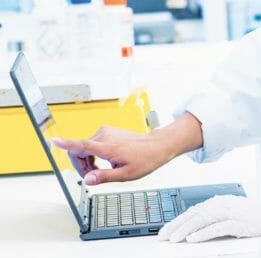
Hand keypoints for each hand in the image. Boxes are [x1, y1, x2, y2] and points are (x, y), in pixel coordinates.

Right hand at [51, 126, 170, 184]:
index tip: (53, 141)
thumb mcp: (126, 174)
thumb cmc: (144, 159)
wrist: (156, 146)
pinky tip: (104, 161)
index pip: (82, 145)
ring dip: (87, 161)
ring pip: (84, 148)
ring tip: (102, 170)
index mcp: (108, 147)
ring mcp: (106, 132)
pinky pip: (91, 144)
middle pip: (78, 151)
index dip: (66, 144)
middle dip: (81, 166)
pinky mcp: (107, 132)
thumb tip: (88, 180)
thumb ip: (105, 177)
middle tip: (94, 177)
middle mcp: (104, 136)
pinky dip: (93, 155)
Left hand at [158, 195, 260, 250]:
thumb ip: (213, 220)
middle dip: (177, 226)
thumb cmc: (254, 220)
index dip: (178, 221)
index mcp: (221, 201)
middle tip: (164, 236)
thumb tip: (190, 232)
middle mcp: (225, 203)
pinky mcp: (241, 223)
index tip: (164, 231)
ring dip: (186, 229)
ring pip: (204, 219)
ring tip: (174, 239)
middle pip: (195, 214)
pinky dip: (203, 233)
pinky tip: (192, 239)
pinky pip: (218, 228)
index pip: (194, 210)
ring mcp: (233, 212)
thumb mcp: (231, 217)